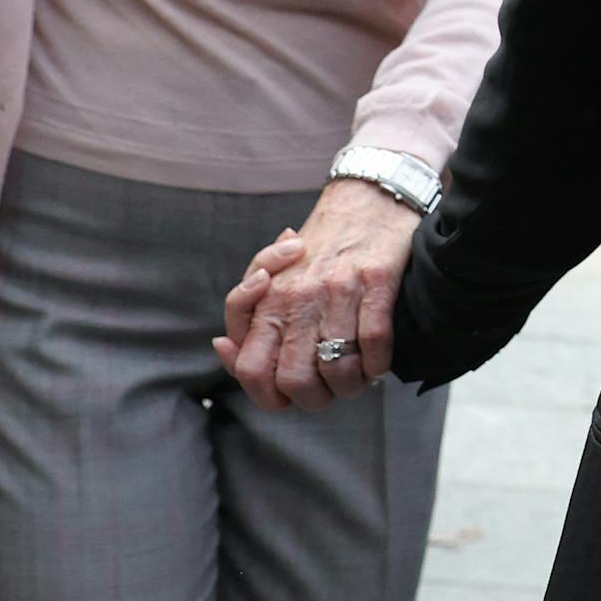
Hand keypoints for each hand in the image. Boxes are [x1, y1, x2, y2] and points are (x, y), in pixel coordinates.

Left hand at [218, 178, 423, 410]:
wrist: (367, 201)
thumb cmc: (318, 248)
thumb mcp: (269, 277)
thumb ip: (243, 316)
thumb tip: (221, 346)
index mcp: (268, 300)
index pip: (250, 369)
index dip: (268, 397)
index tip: (289, 395)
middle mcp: (297, 297)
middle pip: (295, 380)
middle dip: (316, 399)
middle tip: (330, 390)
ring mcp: (337, 290)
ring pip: (338, 368)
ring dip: (352, 385)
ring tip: (358, 377)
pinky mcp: (376, 281)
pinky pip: (375, 342)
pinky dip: (379, 364)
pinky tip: (378, 361)